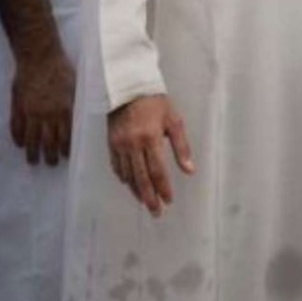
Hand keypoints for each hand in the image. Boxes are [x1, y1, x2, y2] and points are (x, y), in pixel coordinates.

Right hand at [10, 54, 74, 165]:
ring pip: (31, 139)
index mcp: (65, 110)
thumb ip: (77, 103)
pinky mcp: (19, 106)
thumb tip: (86, 116)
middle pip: (48, 142)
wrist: (40, 55)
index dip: (65, 149)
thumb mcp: (76, 85)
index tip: (65, 156)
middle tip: (51, 163)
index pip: (66, 136)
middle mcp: (48, 114)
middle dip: (50, 156)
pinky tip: (19, 144)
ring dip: (33, 152)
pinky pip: (16, 127)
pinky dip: (17, 138)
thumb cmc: (61, 67)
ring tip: (33, 161)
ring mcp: (31, 111)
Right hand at [108, 94, 194, 216]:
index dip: (164, 188)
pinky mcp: (111, 143)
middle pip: (141, 178)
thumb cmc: (156, 103)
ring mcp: (119, 145)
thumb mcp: (174, 121)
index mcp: (150, 139)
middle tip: (157, 213)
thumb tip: (190, 171)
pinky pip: (117, 167)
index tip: (169, 201)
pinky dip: (124, 178)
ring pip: (128, 176)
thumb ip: (182, 147)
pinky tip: (131, 185)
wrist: (129, 87)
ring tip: (146, 202)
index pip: (158, 171)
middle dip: (150, 198)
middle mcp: (132, 145)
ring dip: (137, 191)